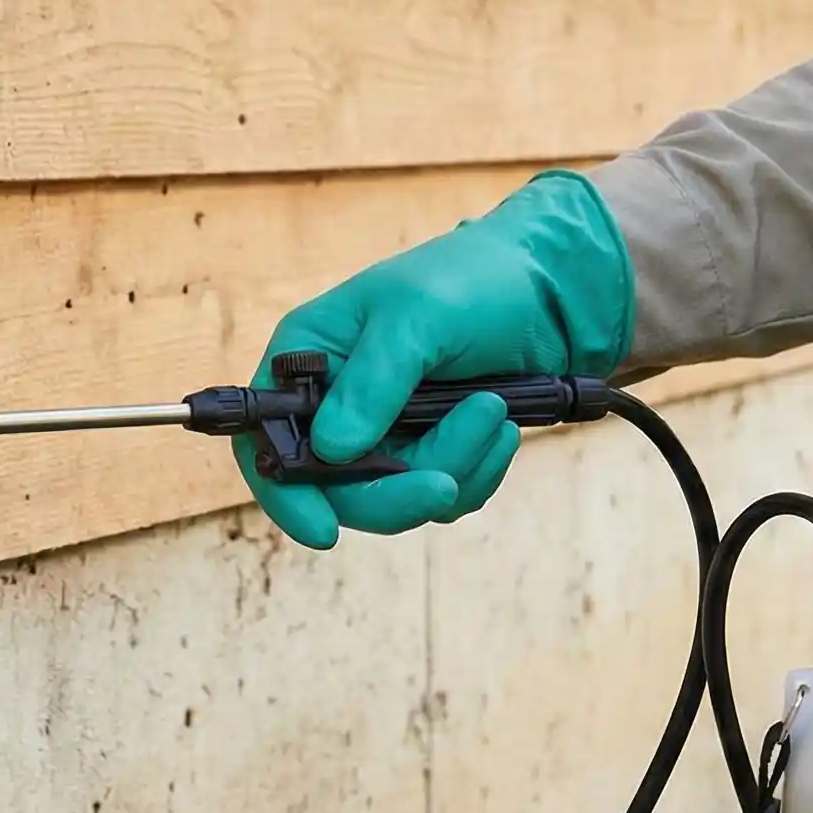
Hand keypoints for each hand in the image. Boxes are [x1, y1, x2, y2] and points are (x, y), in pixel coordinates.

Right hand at [238, 171, 633, 547]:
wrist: (547, 291)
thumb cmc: (470, 282)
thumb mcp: (418, 319)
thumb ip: (373, 383)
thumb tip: (330, 451)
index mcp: (307, 358)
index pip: (264, 440)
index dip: (284, 490)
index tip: (325, 530)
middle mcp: (334, 401)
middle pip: (335, 489)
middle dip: (396, 491)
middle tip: (446, 482)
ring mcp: (381, 431)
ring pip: (396, 497)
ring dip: (452, 467)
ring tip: (494, 412)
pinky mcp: (427, 449)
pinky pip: (440, 495)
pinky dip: (475, 472)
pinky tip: (501, 429)